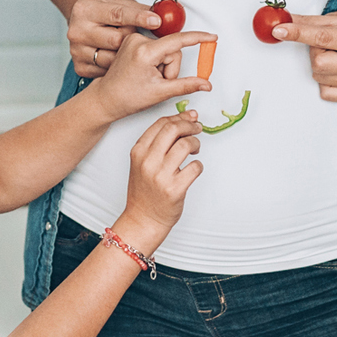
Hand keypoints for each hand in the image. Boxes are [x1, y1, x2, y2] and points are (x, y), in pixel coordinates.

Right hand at [67, 0, 161, 77]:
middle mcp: (77, 31)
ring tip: (128, 50)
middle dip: (132, 39)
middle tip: (139, 37)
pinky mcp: (80, 67)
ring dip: (126, 56)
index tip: (156, 21)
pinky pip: (106, 71)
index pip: (117, 15)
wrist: (81, 20)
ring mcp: (77, 51)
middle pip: (116, 40)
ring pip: (113, 59)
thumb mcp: (118, 1)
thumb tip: (160, 15)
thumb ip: (137, 8)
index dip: (138, 18)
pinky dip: (118, 68)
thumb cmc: (102, 9)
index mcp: (85, 10)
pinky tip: (120, 61)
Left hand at [85, 30, 214, 120]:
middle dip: (171, 68)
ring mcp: (134, 39)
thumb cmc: (127, 97)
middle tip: (158, 82)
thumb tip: (206, 84)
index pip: (178, 41)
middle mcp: (138, 40)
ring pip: (166, 50)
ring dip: (164, 66)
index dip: (198, 38)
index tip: (212, 36)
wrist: (106, 98)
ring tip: (149, 78)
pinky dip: (156, 61)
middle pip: (173, 50)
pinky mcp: (133, 41)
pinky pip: (157, 48)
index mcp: (145, 51)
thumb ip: (187, 86)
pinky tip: (145, 71)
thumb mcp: (161, 93)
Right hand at [119, 111, 203, 238]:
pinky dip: (198, 165)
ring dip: (195, 144)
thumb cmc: (144, 191)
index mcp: (138, 152)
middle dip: (189, 125)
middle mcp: (148, 162)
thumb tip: (183, 120)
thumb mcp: (141, 163)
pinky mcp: (175, 189)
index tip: (190, 117)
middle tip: (197, 128)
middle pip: (173, 129)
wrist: (143, 219)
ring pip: (186, 145)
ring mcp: (161, 176)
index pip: (161, 124)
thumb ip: (157, 143)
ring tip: (195, 150)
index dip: (179, 116)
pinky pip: (195, 167)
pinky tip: (193, 169)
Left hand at [270, 3, 336, 102]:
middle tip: (329, 43)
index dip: (298, 34)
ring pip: (319, 77)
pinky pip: (325, 92)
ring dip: (321, 65)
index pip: (322, 38)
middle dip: (315, 51)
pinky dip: (326, 80)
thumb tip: (282, 22)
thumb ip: (308, 22)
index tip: (279, 31)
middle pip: (318, 63)